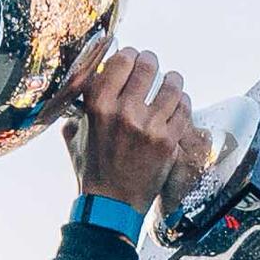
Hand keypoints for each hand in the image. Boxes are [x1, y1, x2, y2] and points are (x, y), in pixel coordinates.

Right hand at [65, 44, 204, 209]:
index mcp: (98, 104)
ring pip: (172, 84)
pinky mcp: (168, 141)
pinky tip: (178, 103)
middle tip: (152, 64)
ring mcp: (148, 126)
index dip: (129, 55)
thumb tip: (83, 89)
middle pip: (148, 66)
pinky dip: (182, 103)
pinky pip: (183, 109)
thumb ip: (79, 110)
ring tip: (171, 81)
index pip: (121, 60)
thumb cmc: (93, 170)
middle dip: (151, 61)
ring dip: (172, 80)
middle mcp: (123, 111)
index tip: (132, 58)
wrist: (111, 204)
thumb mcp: (76, 135)